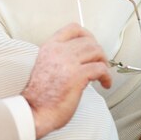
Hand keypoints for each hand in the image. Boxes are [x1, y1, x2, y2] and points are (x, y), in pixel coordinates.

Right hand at [21, 23, 111, 139]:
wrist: (33, 110)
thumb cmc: (40, 94)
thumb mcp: (45, 65)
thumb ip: (59, 56)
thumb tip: (80, 57)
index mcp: (49, 47)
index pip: (73, 28)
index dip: (87, 35)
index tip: (92, 44)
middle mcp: (58, 51)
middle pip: (88, 41)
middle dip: (99, 52)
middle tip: (101, 63)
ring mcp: (68, 62)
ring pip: (96, 51)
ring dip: (104, 62)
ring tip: (103, 73)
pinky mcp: (77, 76)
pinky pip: (100, 69)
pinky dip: (107, 76)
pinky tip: (105, 83)